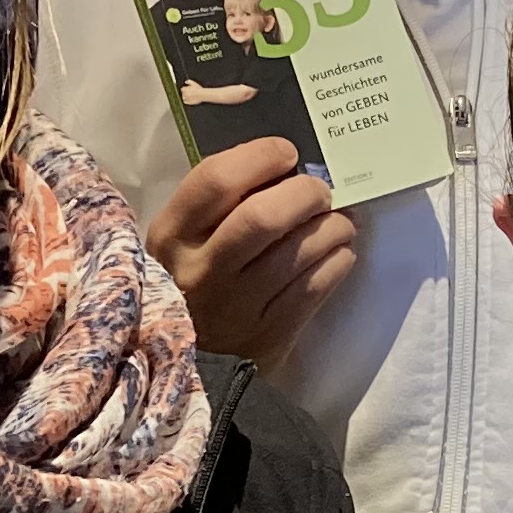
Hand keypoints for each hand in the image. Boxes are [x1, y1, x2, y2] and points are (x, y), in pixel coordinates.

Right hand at [149, 135, 357, 367]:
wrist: (187, 359)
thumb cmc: (195, 275)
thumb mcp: (186, 235)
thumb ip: (224, 199)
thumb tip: (290, 167)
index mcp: (172, 235)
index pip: (215, 180)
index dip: (260, 156)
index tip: (287, 154)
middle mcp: (199, 271)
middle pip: (262, 216)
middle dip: (306, 193)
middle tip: (322, 192)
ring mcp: (235, 307)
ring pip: (297, 253)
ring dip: (333, 227)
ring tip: (340, 221)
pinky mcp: (268, 336)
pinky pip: (316, 288)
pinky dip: (338, 261)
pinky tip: (338, 252)